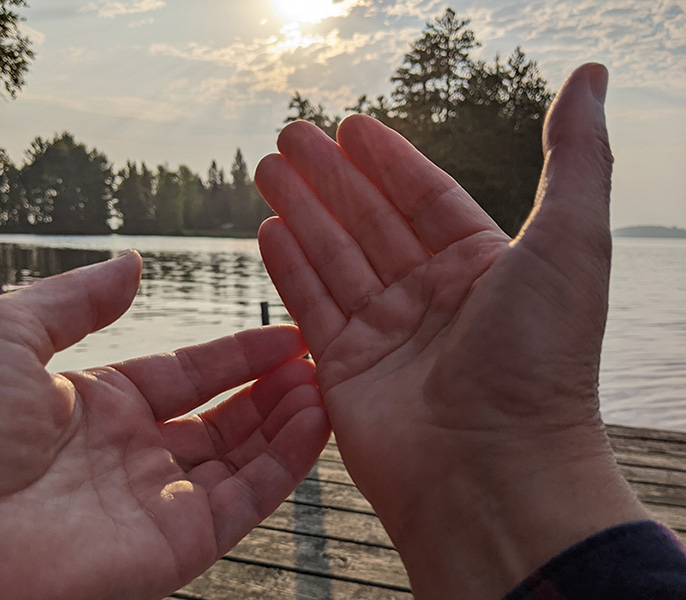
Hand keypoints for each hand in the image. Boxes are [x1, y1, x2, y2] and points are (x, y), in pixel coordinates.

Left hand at [0, 252, 329, 599]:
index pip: (189, 376)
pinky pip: (245, 501)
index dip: (239, 355)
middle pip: (223, 419)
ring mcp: (156, 503)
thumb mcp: (12, 337)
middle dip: (272, 389)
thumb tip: (130, 262)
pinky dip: (286, 465)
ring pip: (242, 460)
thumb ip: (77, 300)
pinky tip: (316, 423)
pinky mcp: (174, 547)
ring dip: (287, 424)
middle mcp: (133, 456)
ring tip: (324, 386)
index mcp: (99, 408)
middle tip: (317, 359)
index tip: (285, 335)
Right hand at [256, 64, 647, 598]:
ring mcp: (388, 335)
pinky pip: (313, 306)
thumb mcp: (571, 243)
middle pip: (371, 222)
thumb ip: (576, 157)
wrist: (495, 475)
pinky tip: (269, 229)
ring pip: (335, 257)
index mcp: (484, 269)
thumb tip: (591, 77)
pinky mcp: (347, 371)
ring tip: (267, 168)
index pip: (426, 198)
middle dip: (330, 177)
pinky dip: (290, 268)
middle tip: (290, 135)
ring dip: (302, 211)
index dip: (389, 160)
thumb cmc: (539, 363)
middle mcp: (435, 299)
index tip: (352, 125)